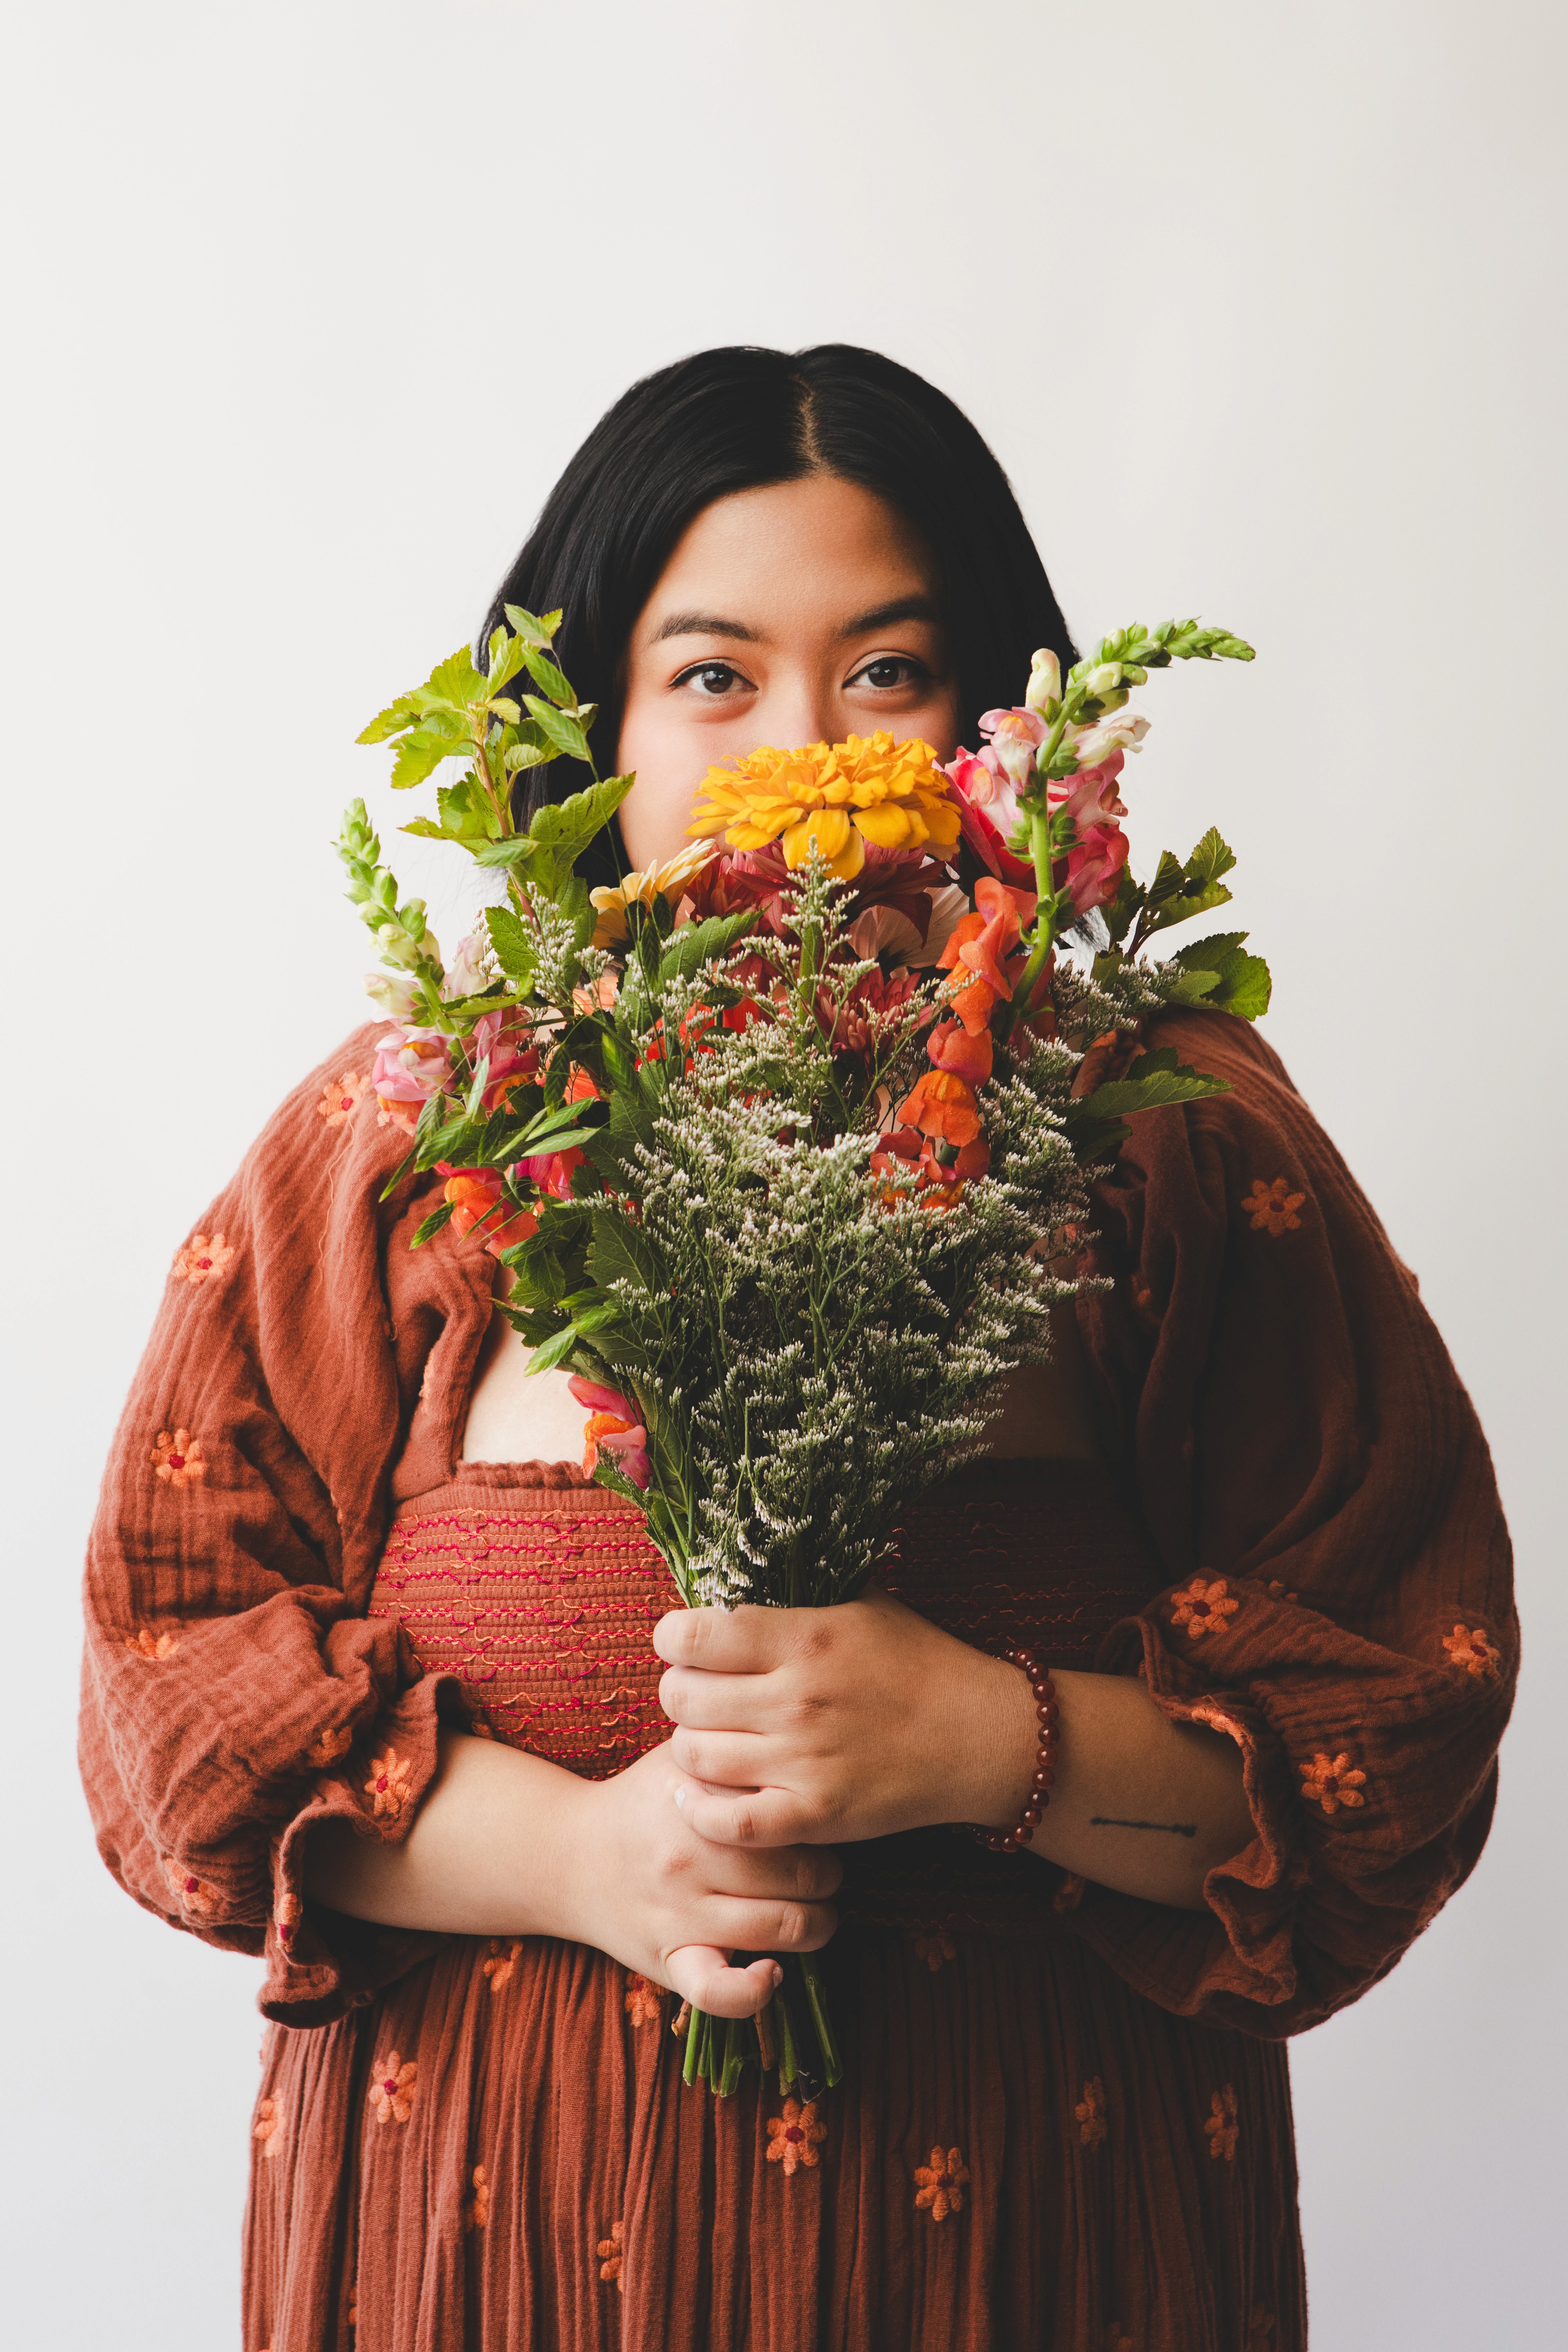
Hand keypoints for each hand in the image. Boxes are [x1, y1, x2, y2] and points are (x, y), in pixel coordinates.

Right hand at [568, 1738, 841, 2017]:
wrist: (571, 1855)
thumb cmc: (644, 1803)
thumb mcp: (684, 1758)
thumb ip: (738, 1750)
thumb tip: (804, 1748)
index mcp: (699, 1803)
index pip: (787, 1811)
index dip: (818, 1817)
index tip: (818, 1822)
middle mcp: (688, 1858)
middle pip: (799, 1872)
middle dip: (829, 1875)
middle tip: (827, 1870)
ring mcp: (678, 1914)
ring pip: (780, 1926)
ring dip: (817, 1924)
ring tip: (816, 1912)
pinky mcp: (667, 1961)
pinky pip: (717, 1992)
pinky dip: (754, 1991)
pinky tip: (773, 1972)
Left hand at [653, 1589, 1037, 1848]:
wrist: (980, 1734)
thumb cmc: (919, 1662)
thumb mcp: (862, 1604)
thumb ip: (799, 1591)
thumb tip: (736, 1575)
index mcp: (804, 1639)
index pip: (694, 1634)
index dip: (673, 1638)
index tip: (684, 1643)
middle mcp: (796, 1699)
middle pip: (681, 1697)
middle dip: (679, 1693)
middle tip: (698, 1694)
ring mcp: (803, 1762)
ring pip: (694, 1757)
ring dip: (692, 1747)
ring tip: (711, 1739)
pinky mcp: (815, 1816)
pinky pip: (728, 1822)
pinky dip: (701, 1810)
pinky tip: (701, 1796)